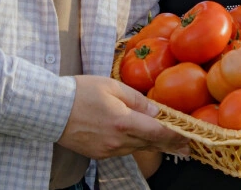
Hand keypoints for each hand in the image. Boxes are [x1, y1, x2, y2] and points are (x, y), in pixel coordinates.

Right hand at [57, 75, 189, 159]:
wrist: (49, 109)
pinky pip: (123, 150)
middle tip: (187, 147)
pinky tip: (140, 141)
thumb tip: (156, 111)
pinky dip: (134, 145)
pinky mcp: (99, 154)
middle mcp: (118, 140)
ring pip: (137, 148)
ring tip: (169, 145)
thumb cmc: (80, 92)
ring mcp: (108, 150)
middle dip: (170, 144)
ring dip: (152, 145)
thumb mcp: (112, 87)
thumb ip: (138, 100)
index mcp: (124, 122)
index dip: (176, 136)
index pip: (158, 132)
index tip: (190, 138)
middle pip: (151, 144)